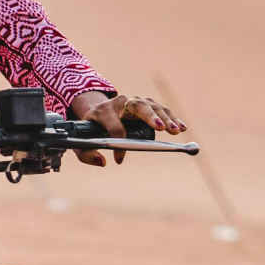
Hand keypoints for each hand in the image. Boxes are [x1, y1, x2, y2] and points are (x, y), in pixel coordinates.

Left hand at [65, 90, 186, 165]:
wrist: (97, 111)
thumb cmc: (91, 129)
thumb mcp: (82, 142)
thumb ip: (87, 154)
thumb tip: (103, 162)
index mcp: (104, 111)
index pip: (114, 126)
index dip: (118, 142)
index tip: (119, 158)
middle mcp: (121, 102)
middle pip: (138, 107)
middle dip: (150, 117)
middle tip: (162, 129)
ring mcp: (135, 101)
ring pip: (153, 107)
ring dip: (166, 119)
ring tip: (176, 131)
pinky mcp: (146, 105)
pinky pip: (161, 110)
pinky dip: (172, 118)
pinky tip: (182, 127)